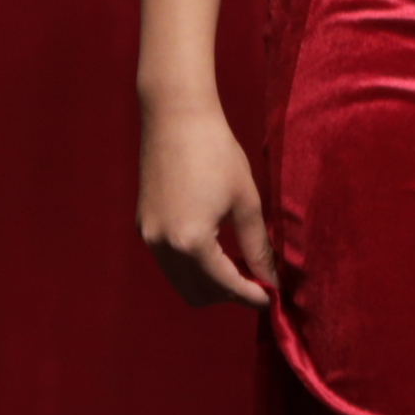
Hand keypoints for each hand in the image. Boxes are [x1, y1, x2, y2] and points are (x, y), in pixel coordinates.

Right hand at [139, 93, 276, 307]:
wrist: (176, 117)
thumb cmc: (217, 153)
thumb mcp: (246, 202)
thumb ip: (258, 247)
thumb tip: (271, 280)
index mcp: (191, 242)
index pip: (225, 286)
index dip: (251, 296)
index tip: (272, 298)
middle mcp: (163, 246)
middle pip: (198, 295)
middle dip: (229, 295)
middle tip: (257, 281)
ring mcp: (148, 237)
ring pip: (181, 282)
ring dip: (210, 283)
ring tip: (239, 264)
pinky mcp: (143, 225)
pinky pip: (169, 263)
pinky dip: (192, 267)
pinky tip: (215, 249)